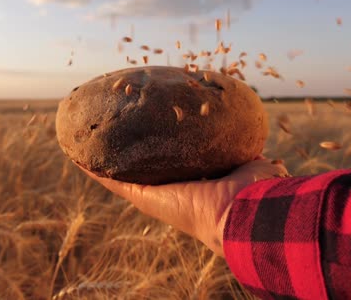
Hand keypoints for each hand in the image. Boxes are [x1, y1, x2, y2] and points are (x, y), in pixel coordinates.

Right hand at [78, 159, 288, 255]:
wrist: (243, 214)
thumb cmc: (254, 194)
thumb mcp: (254, 167)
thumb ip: (254, 159)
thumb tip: (273, 158)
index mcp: (193, 185)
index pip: (171, 167)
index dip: (160, 154)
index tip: (149, 140)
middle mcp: (169, 192)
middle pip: (141, 172)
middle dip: (126, 157)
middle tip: (110, 136)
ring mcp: (152, 195)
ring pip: (121, 175)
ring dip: (102, 160)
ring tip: (85, 142)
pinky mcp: (142, 195)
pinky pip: (112, 180)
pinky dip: (92, 168)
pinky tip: (76, 152)